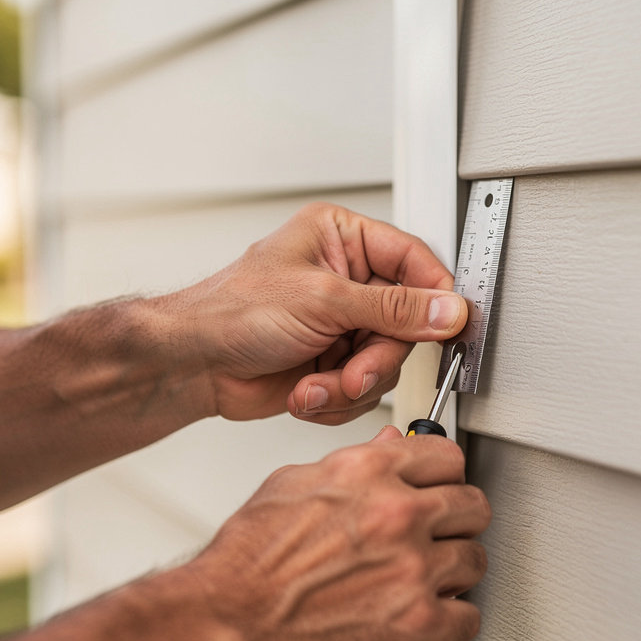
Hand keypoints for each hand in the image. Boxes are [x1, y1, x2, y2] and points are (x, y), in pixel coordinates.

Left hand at [174, 203, 466, 423]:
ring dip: (352, 384)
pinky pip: (365, 389)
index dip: (435, 296)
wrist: (192, 366)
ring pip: (387, 363)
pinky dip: (337, 400)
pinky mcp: (334, 365)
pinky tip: (306, 392)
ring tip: (316, 384)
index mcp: (343, 240)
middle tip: (356, 371)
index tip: (448, 326)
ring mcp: (342, 326)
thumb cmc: (231, 312)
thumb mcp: (323, 301)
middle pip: (406, 323)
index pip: (414, 261)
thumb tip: (447, 310)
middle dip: (377, 358)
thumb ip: (394, 308)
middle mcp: (348, 281)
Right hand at [187, 427, 489, 640]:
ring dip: (455, 572)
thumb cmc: (248, 562)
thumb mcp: (294, 484)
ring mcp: (412, 568)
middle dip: (458, 521)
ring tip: (428, 579)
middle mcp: (398, 513)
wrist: (229, 624)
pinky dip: (452, 623)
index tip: (442, 488)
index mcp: (370, 472)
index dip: (446, 476)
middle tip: (442, 535)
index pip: (448, 457)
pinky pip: (468, 619)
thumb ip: (354, 463)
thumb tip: (390, 444)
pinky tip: (431, 618)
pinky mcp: (416, 623)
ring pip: (475, 560)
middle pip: (473, 506)